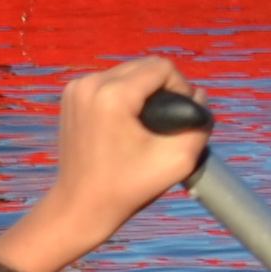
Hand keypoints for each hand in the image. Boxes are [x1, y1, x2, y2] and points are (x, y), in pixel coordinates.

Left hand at [49, 55, 202, 230]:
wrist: (80, 205)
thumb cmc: (128, 187)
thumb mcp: (178, 161)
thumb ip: (199, 125)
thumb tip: (199, 95)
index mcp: (112, 95)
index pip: (162, 68)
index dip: (181, 88)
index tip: (179, 118)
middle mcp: (90, 83)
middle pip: (143, 66)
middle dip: (163, 88)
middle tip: (166, 122)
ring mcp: (76, 88)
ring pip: (126, 72)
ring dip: (144, 90)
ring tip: (149, 123)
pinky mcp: (71, 96)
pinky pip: (109, 82)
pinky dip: (124, 95)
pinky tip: (128, 122)